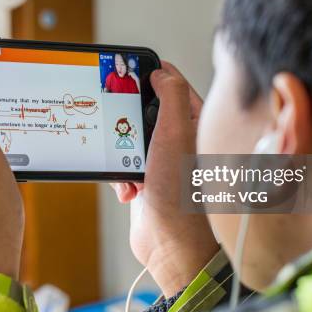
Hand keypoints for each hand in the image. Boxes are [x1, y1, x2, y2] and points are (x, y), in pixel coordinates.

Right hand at [112, 62, 217, 296]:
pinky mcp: (148, 179)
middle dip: (129, 119)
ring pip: (132, 138)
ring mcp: (164, 161)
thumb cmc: (180, 192)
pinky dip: (122, 175)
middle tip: (117, 117)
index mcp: (194, 124)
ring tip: (130, 165)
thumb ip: (171, 96)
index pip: (174, 87)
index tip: (132, 67)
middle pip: (148, 111)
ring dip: (123, 151)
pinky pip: (125, 164)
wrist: (170, 244)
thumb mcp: (175, 133)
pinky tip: (130, 188)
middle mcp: (181, 140)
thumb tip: (161, 72)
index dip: (154, 74)